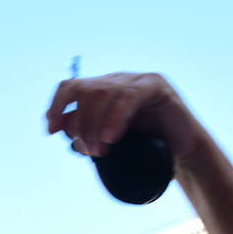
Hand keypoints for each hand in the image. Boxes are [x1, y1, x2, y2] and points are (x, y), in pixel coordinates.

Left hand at [44, 72, 208, 162]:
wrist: (182, 153)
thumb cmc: (146, 147)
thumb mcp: (109, 140)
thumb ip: (87, 133)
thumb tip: (63, 129)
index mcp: (104, 89)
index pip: (71, 87)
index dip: (57, 106)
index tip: (50, 130)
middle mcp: (119, 80)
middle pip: (85, 91)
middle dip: (80, 124)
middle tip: (88, 152)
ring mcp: (139, 80)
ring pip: (103, 93)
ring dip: (95, 125)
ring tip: (100, 151)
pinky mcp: (158, 87)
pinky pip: (129, 97)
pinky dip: (116, 119)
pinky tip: (112, 138)